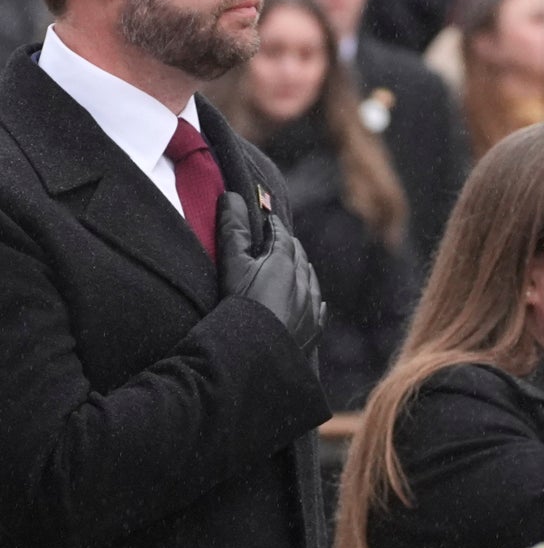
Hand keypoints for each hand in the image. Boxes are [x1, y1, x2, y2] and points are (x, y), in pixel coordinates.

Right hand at [217, 192, 324, 352]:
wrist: (256, 352)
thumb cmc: (240, 304)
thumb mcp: (232, 263)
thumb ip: (232, 228)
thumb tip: (231, 195)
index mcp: (284, 261)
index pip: (280, 234)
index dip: (271, 226)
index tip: (266, 221)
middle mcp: (303, 280)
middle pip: (298, 255)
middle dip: (288, 246)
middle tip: (277, 242)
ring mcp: (310, 307)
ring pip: (310, 280)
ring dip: (301, 270)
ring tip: (294, 267)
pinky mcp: (313, 330)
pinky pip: (317, 308)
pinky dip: (312, 299)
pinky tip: (311, 301)